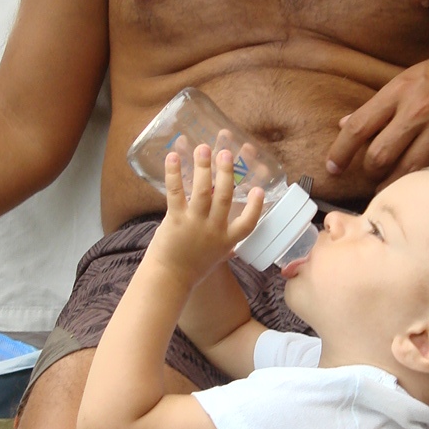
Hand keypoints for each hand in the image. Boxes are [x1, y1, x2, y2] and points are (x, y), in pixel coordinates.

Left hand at [148, 145, 263, 285]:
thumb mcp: (215, 257)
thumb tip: (232, 241)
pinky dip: (173, 174)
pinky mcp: (175, 220)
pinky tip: (172, 157)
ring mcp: (194, 224)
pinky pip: (175, 193)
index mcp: (227, 240)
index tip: (259, 190)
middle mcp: (213, 230)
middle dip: (226, 173)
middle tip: (226, 153)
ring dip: (203, 167)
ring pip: (202, 191)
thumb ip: (225, 245)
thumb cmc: (192, 269)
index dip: (256, 207)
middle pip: (224, 197)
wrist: (169, 280)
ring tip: (203, 148)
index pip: (248, 224)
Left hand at [325, 39, 428, 184]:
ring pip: (405, 170)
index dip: (340, 152)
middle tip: (371, 176)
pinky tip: (419, 184)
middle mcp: (418, 110)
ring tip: (389, 186)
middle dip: (369, 172)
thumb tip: (345, 123)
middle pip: (379, 155)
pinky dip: (423, 182)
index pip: (358, 126)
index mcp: (400, 90)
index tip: (333, 167)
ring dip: (392, 184)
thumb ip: (379, 104)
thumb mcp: (410, 77)